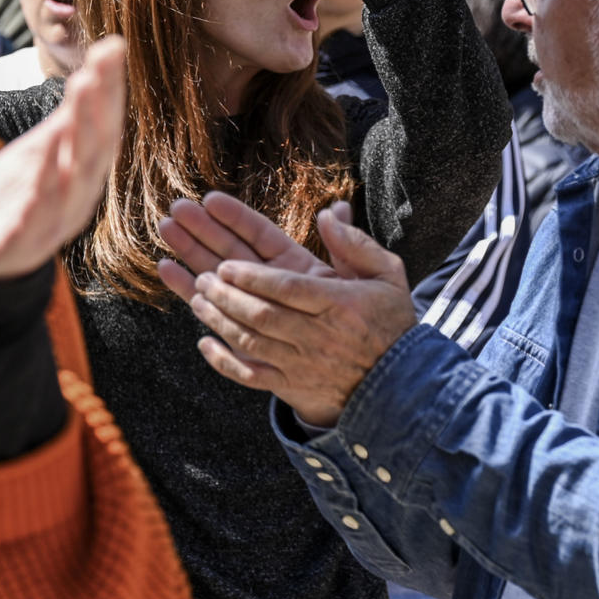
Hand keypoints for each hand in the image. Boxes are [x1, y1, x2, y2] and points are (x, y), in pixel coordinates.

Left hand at [0, 37, 125, 279]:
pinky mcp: (16, 243)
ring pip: (72, 180)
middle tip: (99, 65)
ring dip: (77, 137)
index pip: (105, 128)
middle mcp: (75, 199)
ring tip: (78, 96)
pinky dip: (42, 185)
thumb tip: (92, 75)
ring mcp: (49, 222)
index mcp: (82, 175)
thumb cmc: (13, 199)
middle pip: (94, 151)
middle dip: (97, 107)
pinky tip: (45, 156)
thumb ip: (66, 123)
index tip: (112, 47)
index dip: (111, 89)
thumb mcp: (39, 153)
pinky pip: (33, 215)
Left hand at [161, 196, 414, 427]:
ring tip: (197, 297)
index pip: (288, 288)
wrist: (400, 384)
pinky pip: (253, 377)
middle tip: (204, 277)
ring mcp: (302, 364)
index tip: (226, 265)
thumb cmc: (389, 321)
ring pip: (252, 342)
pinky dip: (225, 362)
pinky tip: (204, 343)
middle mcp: (318, 335)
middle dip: (228, 295)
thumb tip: (329, 212)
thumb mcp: (386, 275)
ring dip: (220, 320)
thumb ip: (356, 243)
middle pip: (262, 314)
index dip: (253, 277)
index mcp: (339, 304)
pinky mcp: (292, 386)